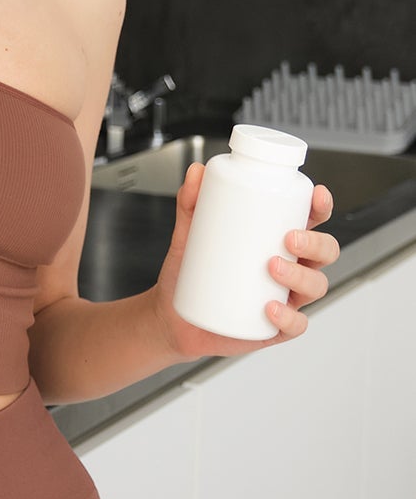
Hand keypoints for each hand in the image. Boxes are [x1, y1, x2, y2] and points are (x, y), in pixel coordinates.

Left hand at [150, 161, 339, 360]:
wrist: (173, 314)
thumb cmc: (190, 271)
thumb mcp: (189, 233)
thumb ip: (191, 202)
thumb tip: (196, 172)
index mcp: (276, 239)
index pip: (309, 220)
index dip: (320, 207)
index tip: (317, 196)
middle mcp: (290, 267)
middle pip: (325, 252)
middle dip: (316, 243)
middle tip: (288, 238)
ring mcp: (286, 297)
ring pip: (316, 285)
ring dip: (301, 276)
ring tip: (272, 266)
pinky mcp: (276, 326)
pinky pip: (296, 324)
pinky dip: (289, 317)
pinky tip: (271, 308)